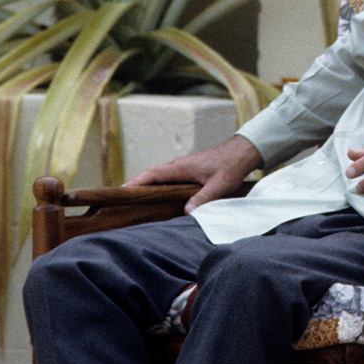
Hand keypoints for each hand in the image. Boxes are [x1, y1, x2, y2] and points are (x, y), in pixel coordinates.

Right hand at [126, 134, 262, 212]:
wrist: (243, 152)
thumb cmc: (231, 165)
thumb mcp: (220, 184)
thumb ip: (204, 198)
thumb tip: (187, 212)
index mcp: (180, 167)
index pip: (151, 174)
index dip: (135, 183)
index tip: (120, 192)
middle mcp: (178, 166)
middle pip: (151, 176)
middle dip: (136, 187)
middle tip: (123, 202)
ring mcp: (183, 168)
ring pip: (160, 178)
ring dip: (148, 187)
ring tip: (136, 203)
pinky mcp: (189, 171)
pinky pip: (169, 180)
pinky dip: (161, 187)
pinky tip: (161, 199)